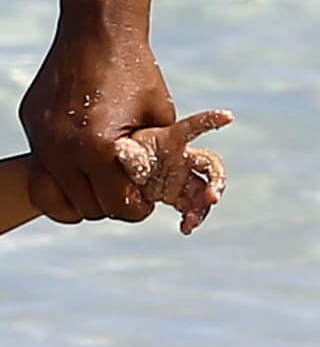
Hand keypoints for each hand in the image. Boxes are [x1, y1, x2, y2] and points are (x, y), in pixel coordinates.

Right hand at [20, 14, 176, 222]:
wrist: (96, 28)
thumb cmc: (136, 71)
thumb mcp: (158, 118)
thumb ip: (155, 159)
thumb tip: (155, 192)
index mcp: (99, 150)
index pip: (118, 207)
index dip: (137, 208)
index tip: (143, 201)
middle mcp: (62, 151)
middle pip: (88, 209)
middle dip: (109, 203)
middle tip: (122, 189)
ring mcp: (40, 140)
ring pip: (55, 199)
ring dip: (80, 195)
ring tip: (98, 182)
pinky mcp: (30, 126)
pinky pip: (41, 169)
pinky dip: (61, 171)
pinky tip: (79, 159)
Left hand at [114, 108, 232, 235]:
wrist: (123, 169)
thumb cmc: (126, 151)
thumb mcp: (125, 150)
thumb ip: (128, 153)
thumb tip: (120, 150)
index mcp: (173, 140)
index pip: (194, 127)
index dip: (210, 120)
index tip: (228, 117)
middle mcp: (184, 159)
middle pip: (211, 166)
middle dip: (216, 181)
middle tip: (212, 197)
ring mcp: (183, 178)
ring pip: (202, 192)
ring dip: (202, 207)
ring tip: (190, 222)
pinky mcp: (178, 195)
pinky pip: (191, 207)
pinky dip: (190, 218)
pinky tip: (185, 229)